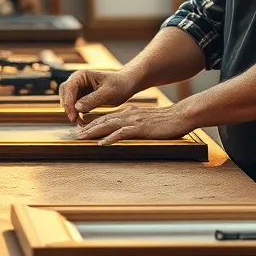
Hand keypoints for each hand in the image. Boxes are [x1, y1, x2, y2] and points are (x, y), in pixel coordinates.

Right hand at [59, 68, 137, 123]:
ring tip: (79, 123)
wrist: (127, 84)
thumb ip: (93, 99)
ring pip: (69, 102)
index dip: (68, 102)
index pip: (68, 88)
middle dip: (68, 108)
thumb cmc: (120, 84)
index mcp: (82, 75)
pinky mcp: (83, 98)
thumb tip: (77, 107)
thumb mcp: (108, 92)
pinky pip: (75, 107)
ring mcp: (80, 90)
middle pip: (65, 94)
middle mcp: (78, 81)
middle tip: (74, 120)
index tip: (72, 115)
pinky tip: (82, 122)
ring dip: (72, 112)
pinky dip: (77, 114)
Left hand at [75, 105, 190, 145]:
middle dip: (88, 127)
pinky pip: (122, 133)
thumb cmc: (166, 121)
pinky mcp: (141, 128)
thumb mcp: (147, 120)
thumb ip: (135, 124)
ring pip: (109, 125)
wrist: (180, 116)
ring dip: (94, 132)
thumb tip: (126, 130)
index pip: (107, 117)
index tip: (82, 129)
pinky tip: (102, 143)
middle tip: (75, 134)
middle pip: (104, 120)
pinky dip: (110, 138)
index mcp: (130, 113)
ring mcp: (134, 121)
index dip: (93, 123)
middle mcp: (129, 114)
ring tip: (82, 137)